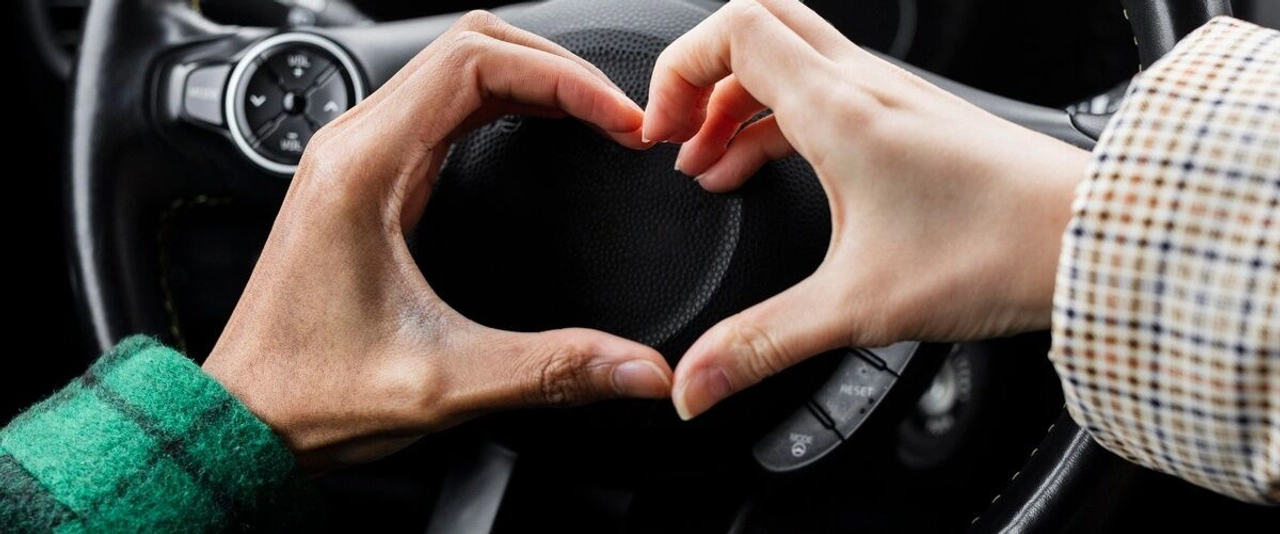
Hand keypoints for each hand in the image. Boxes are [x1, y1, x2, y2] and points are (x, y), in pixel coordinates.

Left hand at [202, 12, 671, 473]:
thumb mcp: (444, 383)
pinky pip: (443, 106)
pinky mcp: (366, 180)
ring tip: (595, 116)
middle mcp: (354, 148)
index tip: (619, 119)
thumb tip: (641, 368)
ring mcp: (357, 158)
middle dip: (556, 68)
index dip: (562, 78)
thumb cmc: (309, 392)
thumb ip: (553, 370)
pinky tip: (541, 131)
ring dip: (531, 79)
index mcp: (364, 169)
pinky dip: (504, 103)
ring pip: (455, 69)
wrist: (245, 420)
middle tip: (618, 114)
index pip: (474, 61)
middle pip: (469, 46)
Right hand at [643, 0, 1089, 419]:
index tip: (657, 132)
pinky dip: (780, 121)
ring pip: (792, 59)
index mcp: (838, 109)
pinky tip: (775, 172)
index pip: (733, 31)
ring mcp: (892, 97)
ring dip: (738, 102)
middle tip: (676, 130)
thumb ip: (763, 345)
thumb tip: (696, 381)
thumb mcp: (858, 307)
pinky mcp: (912, 121)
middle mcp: (865, 86)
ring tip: (712, 164)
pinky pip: (825, 93)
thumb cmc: (999, 249)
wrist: (1089, 240)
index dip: (676, 70)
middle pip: (758, 25)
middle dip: (702, 74)